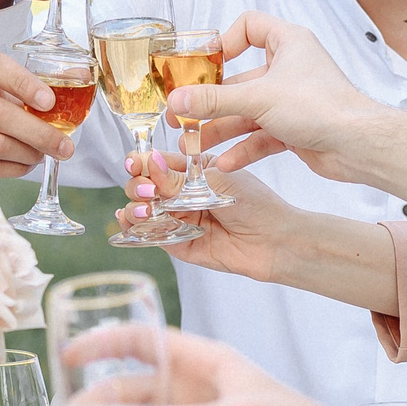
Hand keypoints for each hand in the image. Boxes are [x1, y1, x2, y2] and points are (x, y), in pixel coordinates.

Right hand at [0, 50, 73, 181]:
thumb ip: (20, 88)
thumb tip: (76, 80)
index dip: (23, 82)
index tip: (49, 101)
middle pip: (0, 115)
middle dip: (40, 133)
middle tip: (65, 146)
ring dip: (29, 153)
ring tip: (44, 155)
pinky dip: (14, 169)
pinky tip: (25, 165)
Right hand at [117, 157, 301, 281]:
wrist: (273, 240)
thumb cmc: (254, 204)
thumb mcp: (215, 181)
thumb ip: (179, 178)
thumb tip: (148, 164)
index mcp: (193, 170)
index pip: (157, 162)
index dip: (142, 162)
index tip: (135, 164)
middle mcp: (182, 193)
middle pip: (144, 186)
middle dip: (138, 185)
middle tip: (148, 190)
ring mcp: (179, 218)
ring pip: (143, 211)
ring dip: (136, 208)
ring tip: (146, 210)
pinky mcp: (179, 243)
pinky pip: (152, 236)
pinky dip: (138, 230)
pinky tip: (133, 223)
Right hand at [164, 15, 406, 209]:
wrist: (358, 145)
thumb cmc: (320, 106)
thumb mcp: (258, 99)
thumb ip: (214, 100)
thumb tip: (176, 99)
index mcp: (287, 42)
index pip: (249, 26)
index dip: (225, 42)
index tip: (204, 63)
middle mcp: (289, 68)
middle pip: (239, 79)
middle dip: (210, 101)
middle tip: (180, 115)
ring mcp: (291, 100)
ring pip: (247, 112)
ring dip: (220, 129)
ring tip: (192, 145)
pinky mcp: (294, 128)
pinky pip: (260, 136)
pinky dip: (243, 148)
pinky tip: (223, 163)